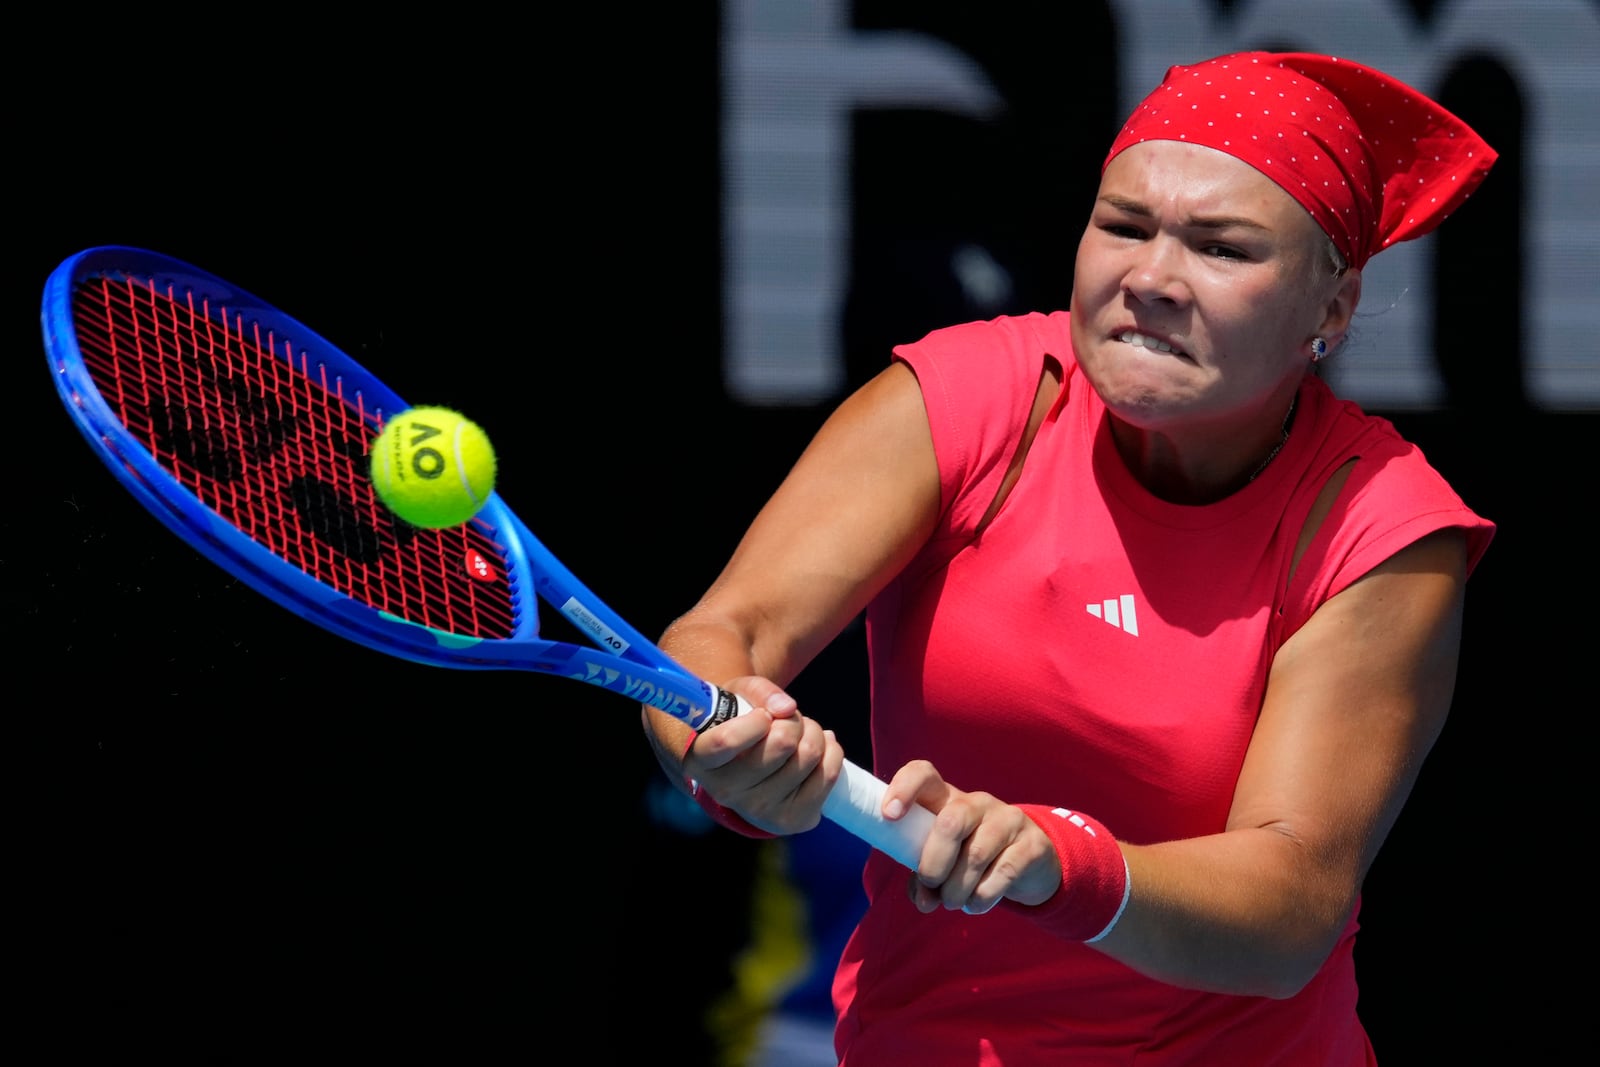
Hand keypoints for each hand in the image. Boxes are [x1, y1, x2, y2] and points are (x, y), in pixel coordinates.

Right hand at [684, 677, 843, 834]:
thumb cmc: (738, 722)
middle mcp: (726, 792)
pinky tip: (817, 750)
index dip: (756, 720)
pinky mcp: (791, 821)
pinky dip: (831, 751)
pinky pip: (828, 774)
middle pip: (782, 743)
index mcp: (702, 761)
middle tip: (786, 721)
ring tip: (800, 735)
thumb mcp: (738, 697)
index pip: (728, 741)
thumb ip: (759, 692)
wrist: (744, 769)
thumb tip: (787, 708)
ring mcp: (759, 811)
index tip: (763, 715)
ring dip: (813, 733)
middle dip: (793, 721)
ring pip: (809, 755)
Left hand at [885, 760, 1062, 914]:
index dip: (903, 789)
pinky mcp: (1031, 844)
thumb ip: (924, 879)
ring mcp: (1008, 819)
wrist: (1028, 866)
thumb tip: (923, 899)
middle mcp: (977, 802)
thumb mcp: (943, 863)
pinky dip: (982, 898)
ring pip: (975, 854)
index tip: (888, 816)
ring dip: (957, 890)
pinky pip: (1002, 873)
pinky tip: (976, 904)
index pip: (923, 775)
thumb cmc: (970, 860)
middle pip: (950, 822)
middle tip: (930, 886)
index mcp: (946, 800)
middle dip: (934, 864)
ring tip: (953, 902)